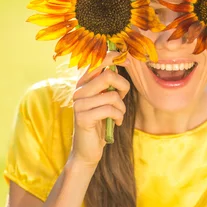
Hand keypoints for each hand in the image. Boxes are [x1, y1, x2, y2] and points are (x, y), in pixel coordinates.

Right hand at [69, 50, 130, 170]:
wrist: (87, 149)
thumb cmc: (100, 122)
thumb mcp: (105, 100)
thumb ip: (110, 83)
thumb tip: (125, 62)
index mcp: (83, 83)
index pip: (97, 61)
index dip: (114, 57)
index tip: (127, 59)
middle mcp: (78, 90)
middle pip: (108, 75)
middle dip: (123, 87)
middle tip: (123, 97)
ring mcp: (79, 104)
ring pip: (112, 95)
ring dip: (122, 107)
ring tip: (118, 115)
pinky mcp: (83, 117)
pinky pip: (110, 109)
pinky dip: (118, 117)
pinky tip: (115, 123)